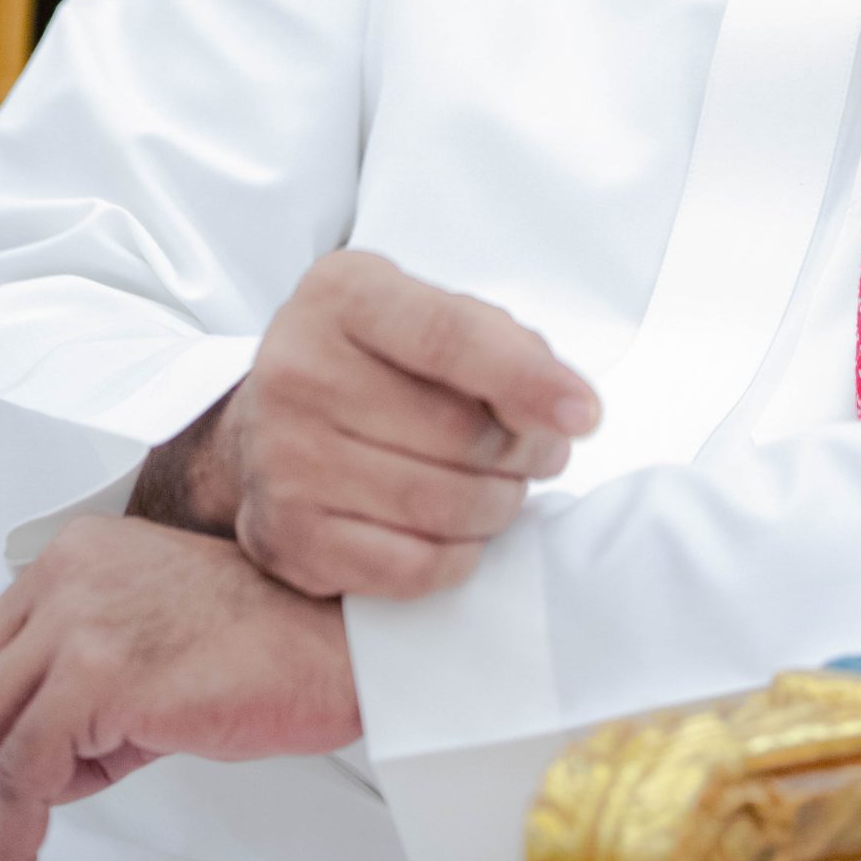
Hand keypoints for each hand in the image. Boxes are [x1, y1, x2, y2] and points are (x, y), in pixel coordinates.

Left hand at [0, 515, 358, 860]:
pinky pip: (23, 771)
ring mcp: (82, 615)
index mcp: (76, 558)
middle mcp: (69, 574)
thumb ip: (77, 701)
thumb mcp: (145, 661)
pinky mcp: (101, 668)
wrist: (339, 648)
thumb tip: (24, 779)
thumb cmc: (265, 651)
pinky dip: (12, 838)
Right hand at [130, 250, 599, 601]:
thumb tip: (567, 411)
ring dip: (499, 505)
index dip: (528, 380)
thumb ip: (502, 346)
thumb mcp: (431, 315)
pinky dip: (457, 556)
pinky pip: (410, 566)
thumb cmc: (381, 362)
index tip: (587, 415)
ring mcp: (280, 457)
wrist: (273, 422)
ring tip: (502, 487)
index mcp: (341, 294)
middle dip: (526, 451)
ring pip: (441, 504)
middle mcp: (296, 369)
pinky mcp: (285, 536)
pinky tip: (459, 530)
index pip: (450, 337)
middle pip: (457, 432)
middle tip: (539, 452)